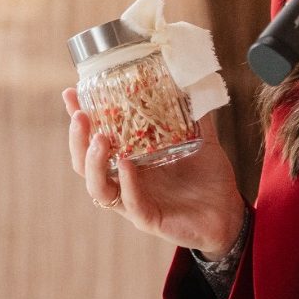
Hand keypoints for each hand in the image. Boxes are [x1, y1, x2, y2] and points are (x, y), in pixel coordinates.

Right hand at [62, 88, 244, 258]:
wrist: (228, 213)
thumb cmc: (208, 178)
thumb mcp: (201, 139)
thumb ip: (193, 113)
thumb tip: (192, 79)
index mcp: (130, 159)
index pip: (94, 138)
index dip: (79, 118)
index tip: (70, 94)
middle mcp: (125, 180)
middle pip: (84, 163)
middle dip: (78, 139)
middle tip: (81, 115)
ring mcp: (134, 201)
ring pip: (98, 187)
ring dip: (94, 163)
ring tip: (100, 139)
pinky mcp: (149, 219)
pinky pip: (131, 203)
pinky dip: (127, 184)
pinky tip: (125, 165)